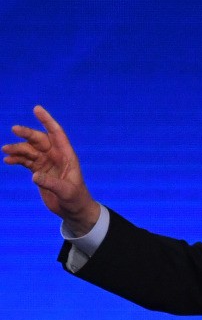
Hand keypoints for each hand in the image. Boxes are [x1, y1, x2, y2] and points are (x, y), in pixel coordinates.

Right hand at [3, 105, 99, 235]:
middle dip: (28, 134)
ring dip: (18, 149)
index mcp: (68, 156)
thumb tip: (34, 176)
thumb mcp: (66, 192)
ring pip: (30, 150)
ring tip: (5, 151)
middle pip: (40, 140)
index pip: (57, 134)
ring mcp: (47, 163)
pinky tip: (8, 161)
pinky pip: (26, 161)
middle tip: (15, 129)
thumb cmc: (76, 200)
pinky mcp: (40, 172)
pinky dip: (17, 159)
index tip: (37, 109)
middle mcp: (57, 157)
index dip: (47, 121)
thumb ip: (52, 184)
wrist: (73, 211)